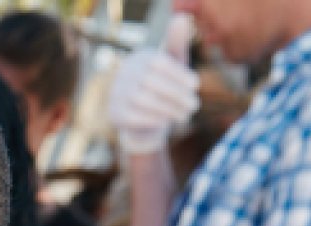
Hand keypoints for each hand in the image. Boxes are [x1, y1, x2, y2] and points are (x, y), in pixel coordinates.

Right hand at [105, 26, 198, 156]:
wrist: (143, 120)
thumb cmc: (163, 88)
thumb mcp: (173, 65)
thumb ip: (177, 44)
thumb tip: (180, 18)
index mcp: (140, 58)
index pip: (160, 63)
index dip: (180, 73)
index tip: (196, 85)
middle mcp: (124, 73)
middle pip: (152, 82)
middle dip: (177, 95)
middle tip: (194, 106)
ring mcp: (116, 93)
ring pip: (143, 100)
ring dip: (168, 109)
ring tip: (185, 116)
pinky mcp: (114, 113)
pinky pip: (133, 116)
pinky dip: (153, 119)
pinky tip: (166, 121)